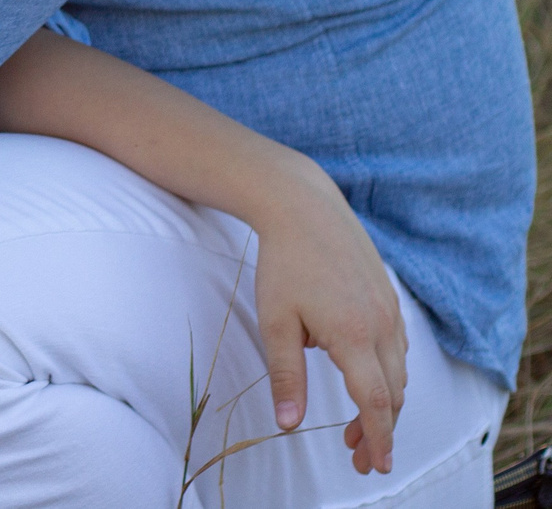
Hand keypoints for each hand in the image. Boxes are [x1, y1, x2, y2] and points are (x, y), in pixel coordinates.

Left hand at [249, 163, 406, 475]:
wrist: (304, 207)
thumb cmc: (283, 263)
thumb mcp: (274, 321)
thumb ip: (285, 375)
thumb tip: (289, 424)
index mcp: (353, 335)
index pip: (376, 402)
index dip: (378, 438)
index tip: (376, 465)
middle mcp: (381, 326)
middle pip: (393, 394)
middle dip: (380, 430)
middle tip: (358, 457)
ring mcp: (390, 311)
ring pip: (398, 373)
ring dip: (383, 404)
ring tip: (356, 428)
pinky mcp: (390, 299)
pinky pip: (397, 348)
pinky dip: (387, 374)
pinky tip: (364, 380)